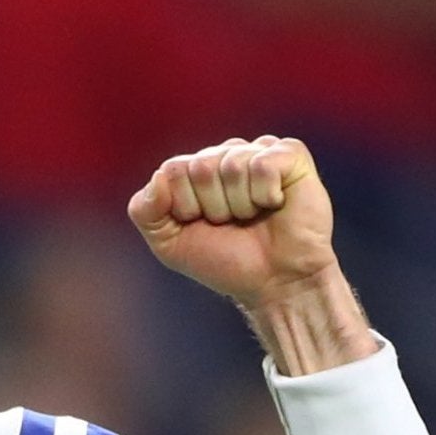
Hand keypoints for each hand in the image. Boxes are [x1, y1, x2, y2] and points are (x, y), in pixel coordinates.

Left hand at [127, 136, 335, 309]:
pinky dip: (265, 195)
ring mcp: (258, 151)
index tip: (204, 225)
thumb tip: (159, 176)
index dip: (185, 206)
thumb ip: (145, 211)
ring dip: (240, 205)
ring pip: (231, 166)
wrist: (274, 283)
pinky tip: (276, 204)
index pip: (173, 170)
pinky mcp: (290, 154)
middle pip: (200, 166)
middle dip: (213, 208)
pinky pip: (263, 165)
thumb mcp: (169, 244)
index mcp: (196, 169)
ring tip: (254, 217)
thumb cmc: (225, 262)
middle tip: (232, 224)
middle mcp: (226, 154)